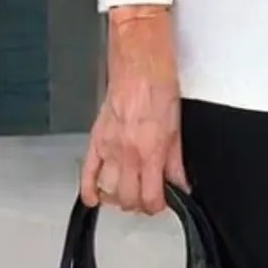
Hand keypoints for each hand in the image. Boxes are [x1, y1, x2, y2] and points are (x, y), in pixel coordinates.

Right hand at [80, 9, 188, 214]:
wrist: (139, 60)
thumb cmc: (159, 84)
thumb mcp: (177, 126)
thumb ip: (176, 160)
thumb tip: (181, 183)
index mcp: (150, 150)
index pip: (151, 198)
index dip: (159, 206)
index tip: (164, 202)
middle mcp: (127, 152)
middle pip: (128, 199)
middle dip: (140, 204)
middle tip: (150, 197)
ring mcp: (109, 147)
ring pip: (109, 190)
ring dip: (119, 198)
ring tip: (130, 193)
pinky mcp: (96, 138)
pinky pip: (87, 172)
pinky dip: (89, 189)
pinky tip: (95, 198)